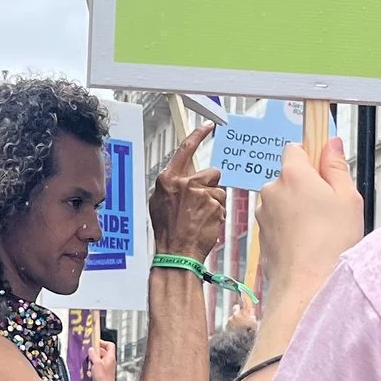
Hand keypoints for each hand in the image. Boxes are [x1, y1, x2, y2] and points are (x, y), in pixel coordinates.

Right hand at [87, 337, 118, 380]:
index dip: (102, 342)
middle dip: (95, 352)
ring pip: (98, 360)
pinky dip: (92, 368)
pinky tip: (89, 372)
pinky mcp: (103, 373)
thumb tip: (91, 349)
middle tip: (88, 352)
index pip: (109, 345)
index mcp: (110, 357)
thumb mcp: (96, 364)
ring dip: (92, 361)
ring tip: (88, 363)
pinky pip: (97, 367)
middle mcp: (109, 361)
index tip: (94, 342)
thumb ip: (94, 355)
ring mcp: (106, 367)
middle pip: (102, 352)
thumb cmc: (104, 378)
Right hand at [148, 122, 223, 263]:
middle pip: (211, 173)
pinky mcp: (214, 206)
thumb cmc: (168, 231)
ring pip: (219, 191)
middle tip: (200, 203)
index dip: (198, 136)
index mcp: (168, 180)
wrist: (176, 253)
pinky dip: (217, 214)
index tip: (208, 127)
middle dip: (210, 186)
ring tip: (200, 217)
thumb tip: (182, 177)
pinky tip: (206, 224)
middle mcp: (185, 184)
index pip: (185, 150)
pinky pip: (222, 205)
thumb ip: (171, 186)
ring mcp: (201, 194)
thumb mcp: (159, 202)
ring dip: (214, 202)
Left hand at [254, 137, 363, 296]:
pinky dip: (291, 227)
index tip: (325, 169)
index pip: (296, 148)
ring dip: (298, 208)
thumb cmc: (330, 245)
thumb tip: (332, 144)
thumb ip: (337, 166)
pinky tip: (307, 242)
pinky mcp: (262, 234)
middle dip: (308, 186)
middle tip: (330, 206)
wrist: (307, 287)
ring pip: (284, 200)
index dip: (312, 157)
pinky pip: (279, 221)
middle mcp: (272, 190)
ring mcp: (264, 213)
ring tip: (320, 229)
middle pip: (290, 176)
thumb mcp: (348, 198)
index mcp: (293, 175)